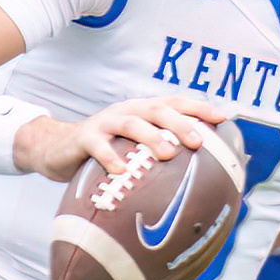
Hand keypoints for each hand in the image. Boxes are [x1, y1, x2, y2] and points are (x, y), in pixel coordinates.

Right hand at [17, 96, 225, 178]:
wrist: (57, 149)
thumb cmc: (106, 152)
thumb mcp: (133, 148)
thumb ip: (158, 154)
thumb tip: (199, 177)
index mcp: (143, 111)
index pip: (174, 103)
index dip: (198, 107)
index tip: (222, 118)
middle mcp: (127, 111)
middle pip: (157, 110)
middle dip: (180, 123)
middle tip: (198, 142)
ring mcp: (105, 123)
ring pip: (131, 123)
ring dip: (151, 137)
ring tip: (167, 154)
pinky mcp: (84, 138)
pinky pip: (98, 146)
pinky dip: (110, 158)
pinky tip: (122, 172)